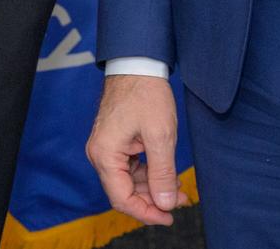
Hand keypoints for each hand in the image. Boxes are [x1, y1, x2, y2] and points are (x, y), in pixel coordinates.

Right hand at [87, 74, 184, 226]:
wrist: (138, 63)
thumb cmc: (146, 93)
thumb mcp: (160, 135)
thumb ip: (162, 173)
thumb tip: (164, 203)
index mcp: (105, 154)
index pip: (122, 198)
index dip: (146, 212)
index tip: (168, 216)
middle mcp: (100, 154)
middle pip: (124, 191)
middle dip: (153, 199)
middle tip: (180, 200)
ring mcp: (106, 147)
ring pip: (128, 180)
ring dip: (153, 186)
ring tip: (177, 187)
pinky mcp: (114, 141)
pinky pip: (129, 166)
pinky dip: (148, 172)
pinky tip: (166, 172)